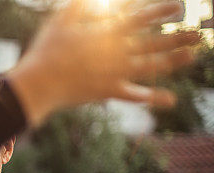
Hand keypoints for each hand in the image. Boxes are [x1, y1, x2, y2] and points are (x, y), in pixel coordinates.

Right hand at [7, 0, 199, 125]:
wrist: (39, 83)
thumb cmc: (47, 49)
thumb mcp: (62, 18)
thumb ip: (82, 4)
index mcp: (109, 31)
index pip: (142, 17)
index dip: (161, 11)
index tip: (177, 7)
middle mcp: (119, 51)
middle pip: (154, 41)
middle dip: (177, 36)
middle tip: (197, 34)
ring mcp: (116, 72)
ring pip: (151, 65)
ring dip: (174, 60)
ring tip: (192, 55)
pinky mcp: (109, 90)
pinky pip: (134, 95)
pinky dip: (152, 98)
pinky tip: (171, 100)